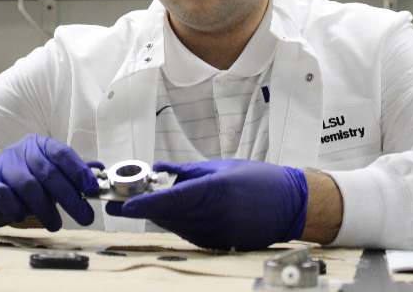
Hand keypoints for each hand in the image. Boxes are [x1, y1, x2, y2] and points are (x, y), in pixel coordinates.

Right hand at [0, 134, 101, 230]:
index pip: (62, 153)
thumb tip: (100, 172)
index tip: (92, 190)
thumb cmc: (25, 184)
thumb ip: (71, 173)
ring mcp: (3, 166)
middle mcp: (21, 151)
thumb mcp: (49, 175)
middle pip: (48, 173)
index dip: (79, 171)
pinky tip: (24, 217)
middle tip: (85, 217)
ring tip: (56, 224)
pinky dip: (18, 210)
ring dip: (46, 208)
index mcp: (39, 144)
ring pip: (29, 186)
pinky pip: (6, 197)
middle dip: (70, 197)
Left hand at [106, 159, 306, 250]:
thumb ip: (187, 171)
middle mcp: (215, 214)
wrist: (291, 204)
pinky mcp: (221, 244)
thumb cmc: (259, 180)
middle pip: (168, 215)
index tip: (124, 204)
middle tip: (120, 203)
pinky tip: (172, 215)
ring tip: (142, 206)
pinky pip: (190, 235)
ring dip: (159, 217)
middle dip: (143, 209)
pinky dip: (178, 225)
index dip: (145, 203)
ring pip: (176, 227)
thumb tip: (159, 170)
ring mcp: (218, 233)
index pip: (171, 199)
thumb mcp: (222, 168)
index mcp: (215, 190)